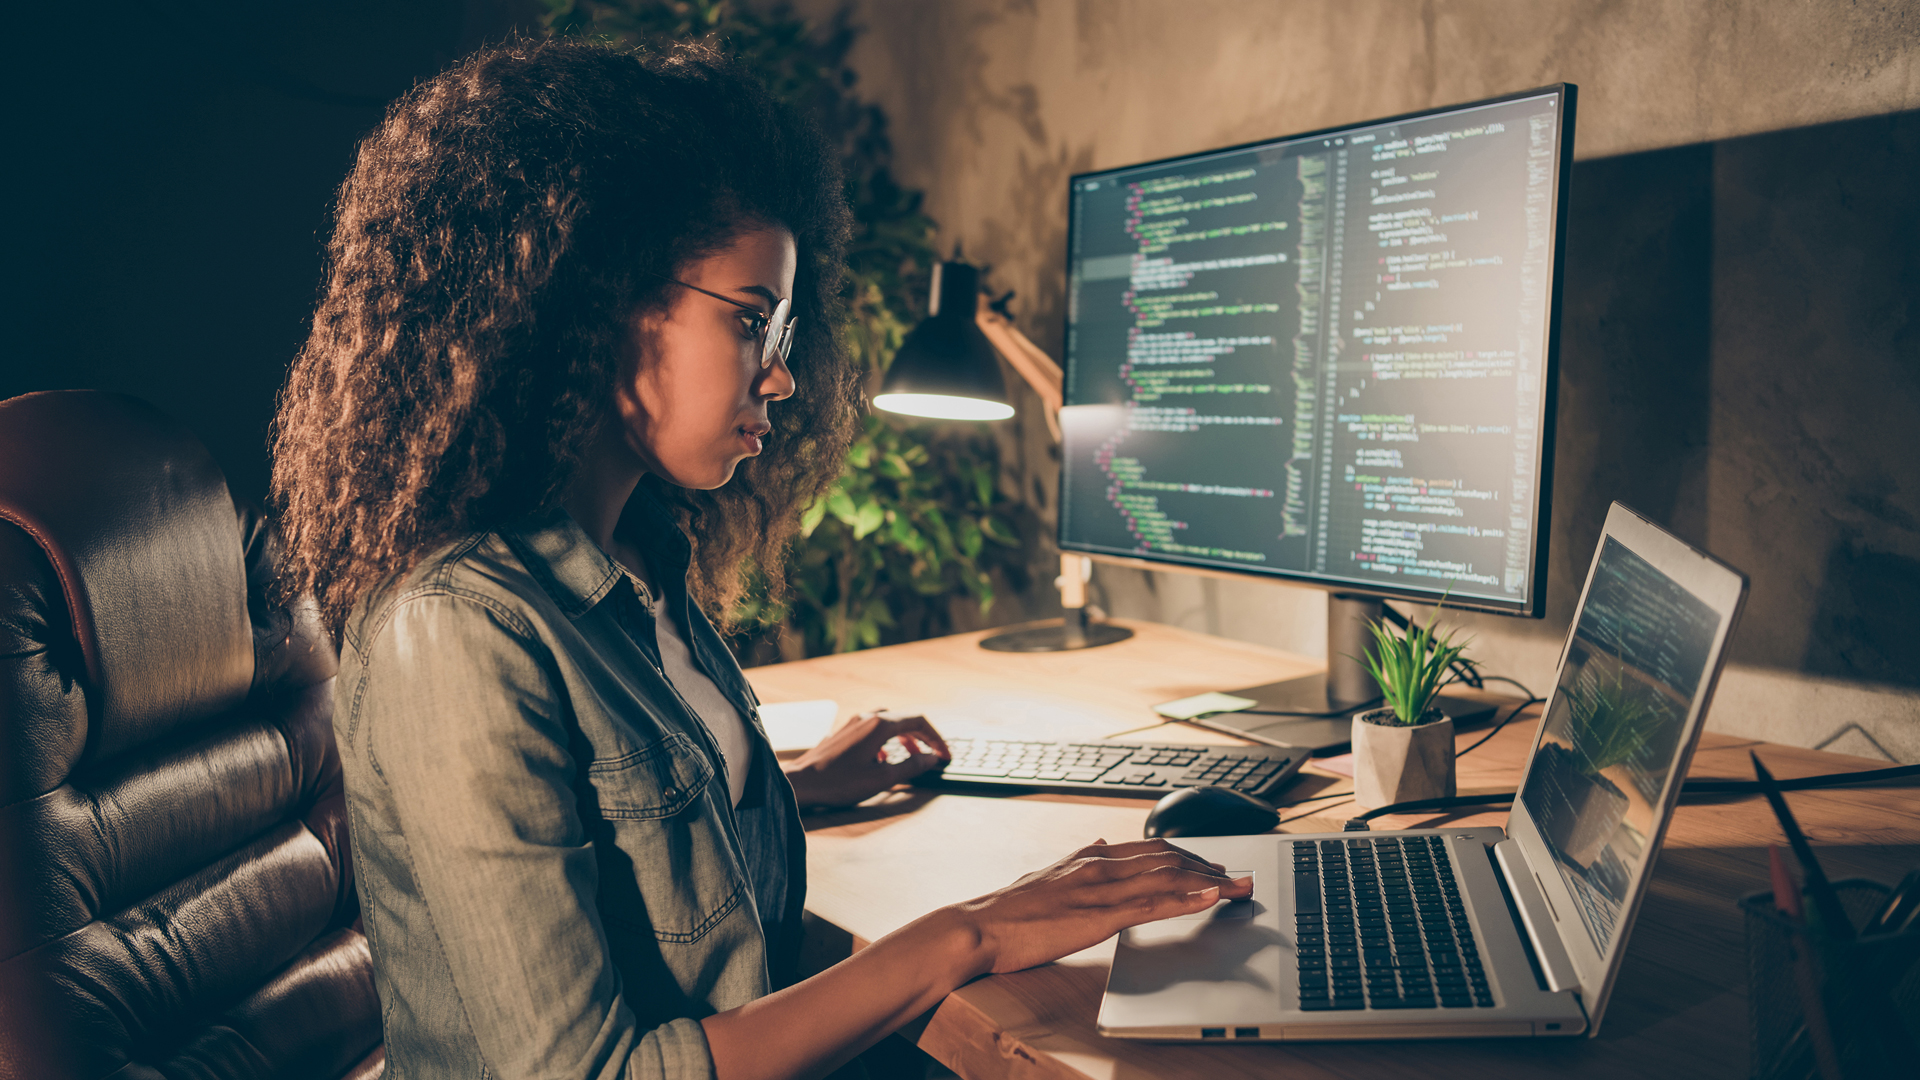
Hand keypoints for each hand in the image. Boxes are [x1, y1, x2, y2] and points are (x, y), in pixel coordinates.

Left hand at [782, 709, 949, 807]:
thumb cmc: (838, 782)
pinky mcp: (843, 733)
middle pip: (904, 720)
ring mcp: (853, 723)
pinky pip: (873, 730)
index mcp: (879, 725)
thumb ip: (911, 766)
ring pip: (888, 723)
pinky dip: (886, 741)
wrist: (801, 783)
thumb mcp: (882, 778)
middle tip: (933, 756)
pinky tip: (882, 760)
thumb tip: (931, 758)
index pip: (919, 721)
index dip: (936, 739)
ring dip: (904, 738)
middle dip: (922, 738)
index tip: (944, 756)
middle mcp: (867, 718)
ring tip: (910, 758)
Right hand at [947, 838, 1255, 975]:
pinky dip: (1185, 898)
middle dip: (1207, 866)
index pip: (1149, 848)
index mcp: (1086, 855)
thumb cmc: (1005, 912)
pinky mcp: (1097, 915)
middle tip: (1237, 876)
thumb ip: (1076, 861)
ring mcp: (1098, 887)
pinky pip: (1150, 903)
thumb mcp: (1046, 876)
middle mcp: (1097, 864)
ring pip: (1166, 876)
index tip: (1211, 864)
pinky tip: (1208, 897)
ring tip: (1237, 887)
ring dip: (1208, 881)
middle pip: (1167, 857)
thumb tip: (1097, 842)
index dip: (1187, 855)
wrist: (976, 928)